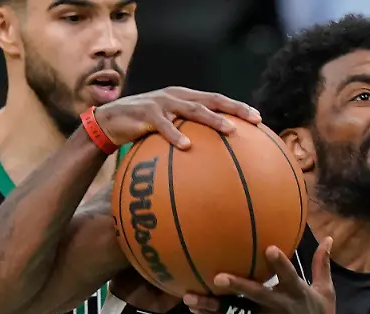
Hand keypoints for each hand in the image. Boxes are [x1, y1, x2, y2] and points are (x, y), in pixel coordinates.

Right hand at [93, 87, 261, 149]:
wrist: (109, 122)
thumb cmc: (142, 129)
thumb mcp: (167, 130)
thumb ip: (186, 136)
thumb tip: (209, 161)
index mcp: (185, 98)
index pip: (216, 100)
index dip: (238, 107)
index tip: (259, 119)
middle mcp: (177, 96)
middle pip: (212, 100)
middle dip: (235, 109)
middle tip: (254, 120)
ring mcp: (162, 103)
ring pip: (193, 109)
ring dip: (213, 119)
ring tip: (230, 131)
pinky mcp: (146, 113)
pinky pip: (164, 125)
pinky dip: (175, 135)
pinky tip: (186, 147)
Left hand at [182, 238, 340, 313]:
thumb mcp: (326, 293)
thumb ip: (322, 265)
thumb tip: (328, 239)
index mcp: (297, 293)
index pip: (289, 276)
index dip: (279, 264)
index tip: (268, 249)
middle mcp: (278, 306)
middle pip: (256, 294)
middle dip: (238, 285)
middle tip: (217, 277)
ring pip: (236, 311)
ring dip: (213, 304)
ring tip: (191, 297)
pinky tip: (194, 307)